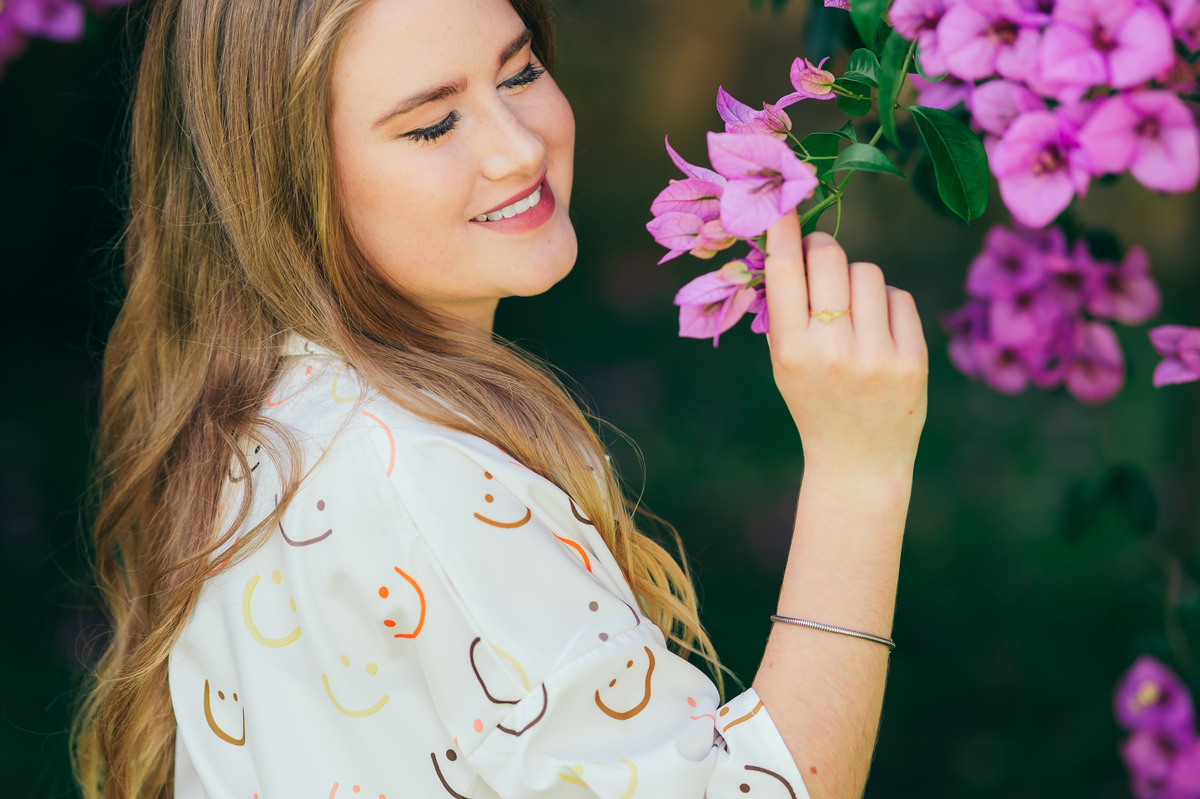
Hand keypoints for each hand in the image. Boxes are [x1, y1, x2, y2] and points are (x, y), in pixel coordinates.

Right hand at [764, 213, 927, 479]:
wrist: (857, 460)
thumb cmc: (814, 400)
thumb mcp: (784, 364)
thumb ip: (783, 310)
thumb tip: (787, 242)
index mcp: (790, 350)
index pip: (785, 271)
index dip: (784, 229)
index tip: (784, 201)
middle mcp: (831, 350)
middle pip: (831, 258)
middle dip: (824, 248)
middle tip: (821, 255)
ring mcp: (875, 355)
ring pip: (868, 273)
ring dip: (858, 281)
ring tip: (853, 313)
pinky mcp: (911, 359)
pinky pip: (899, 298)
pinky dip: (887, 305)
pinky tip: (880, 332)